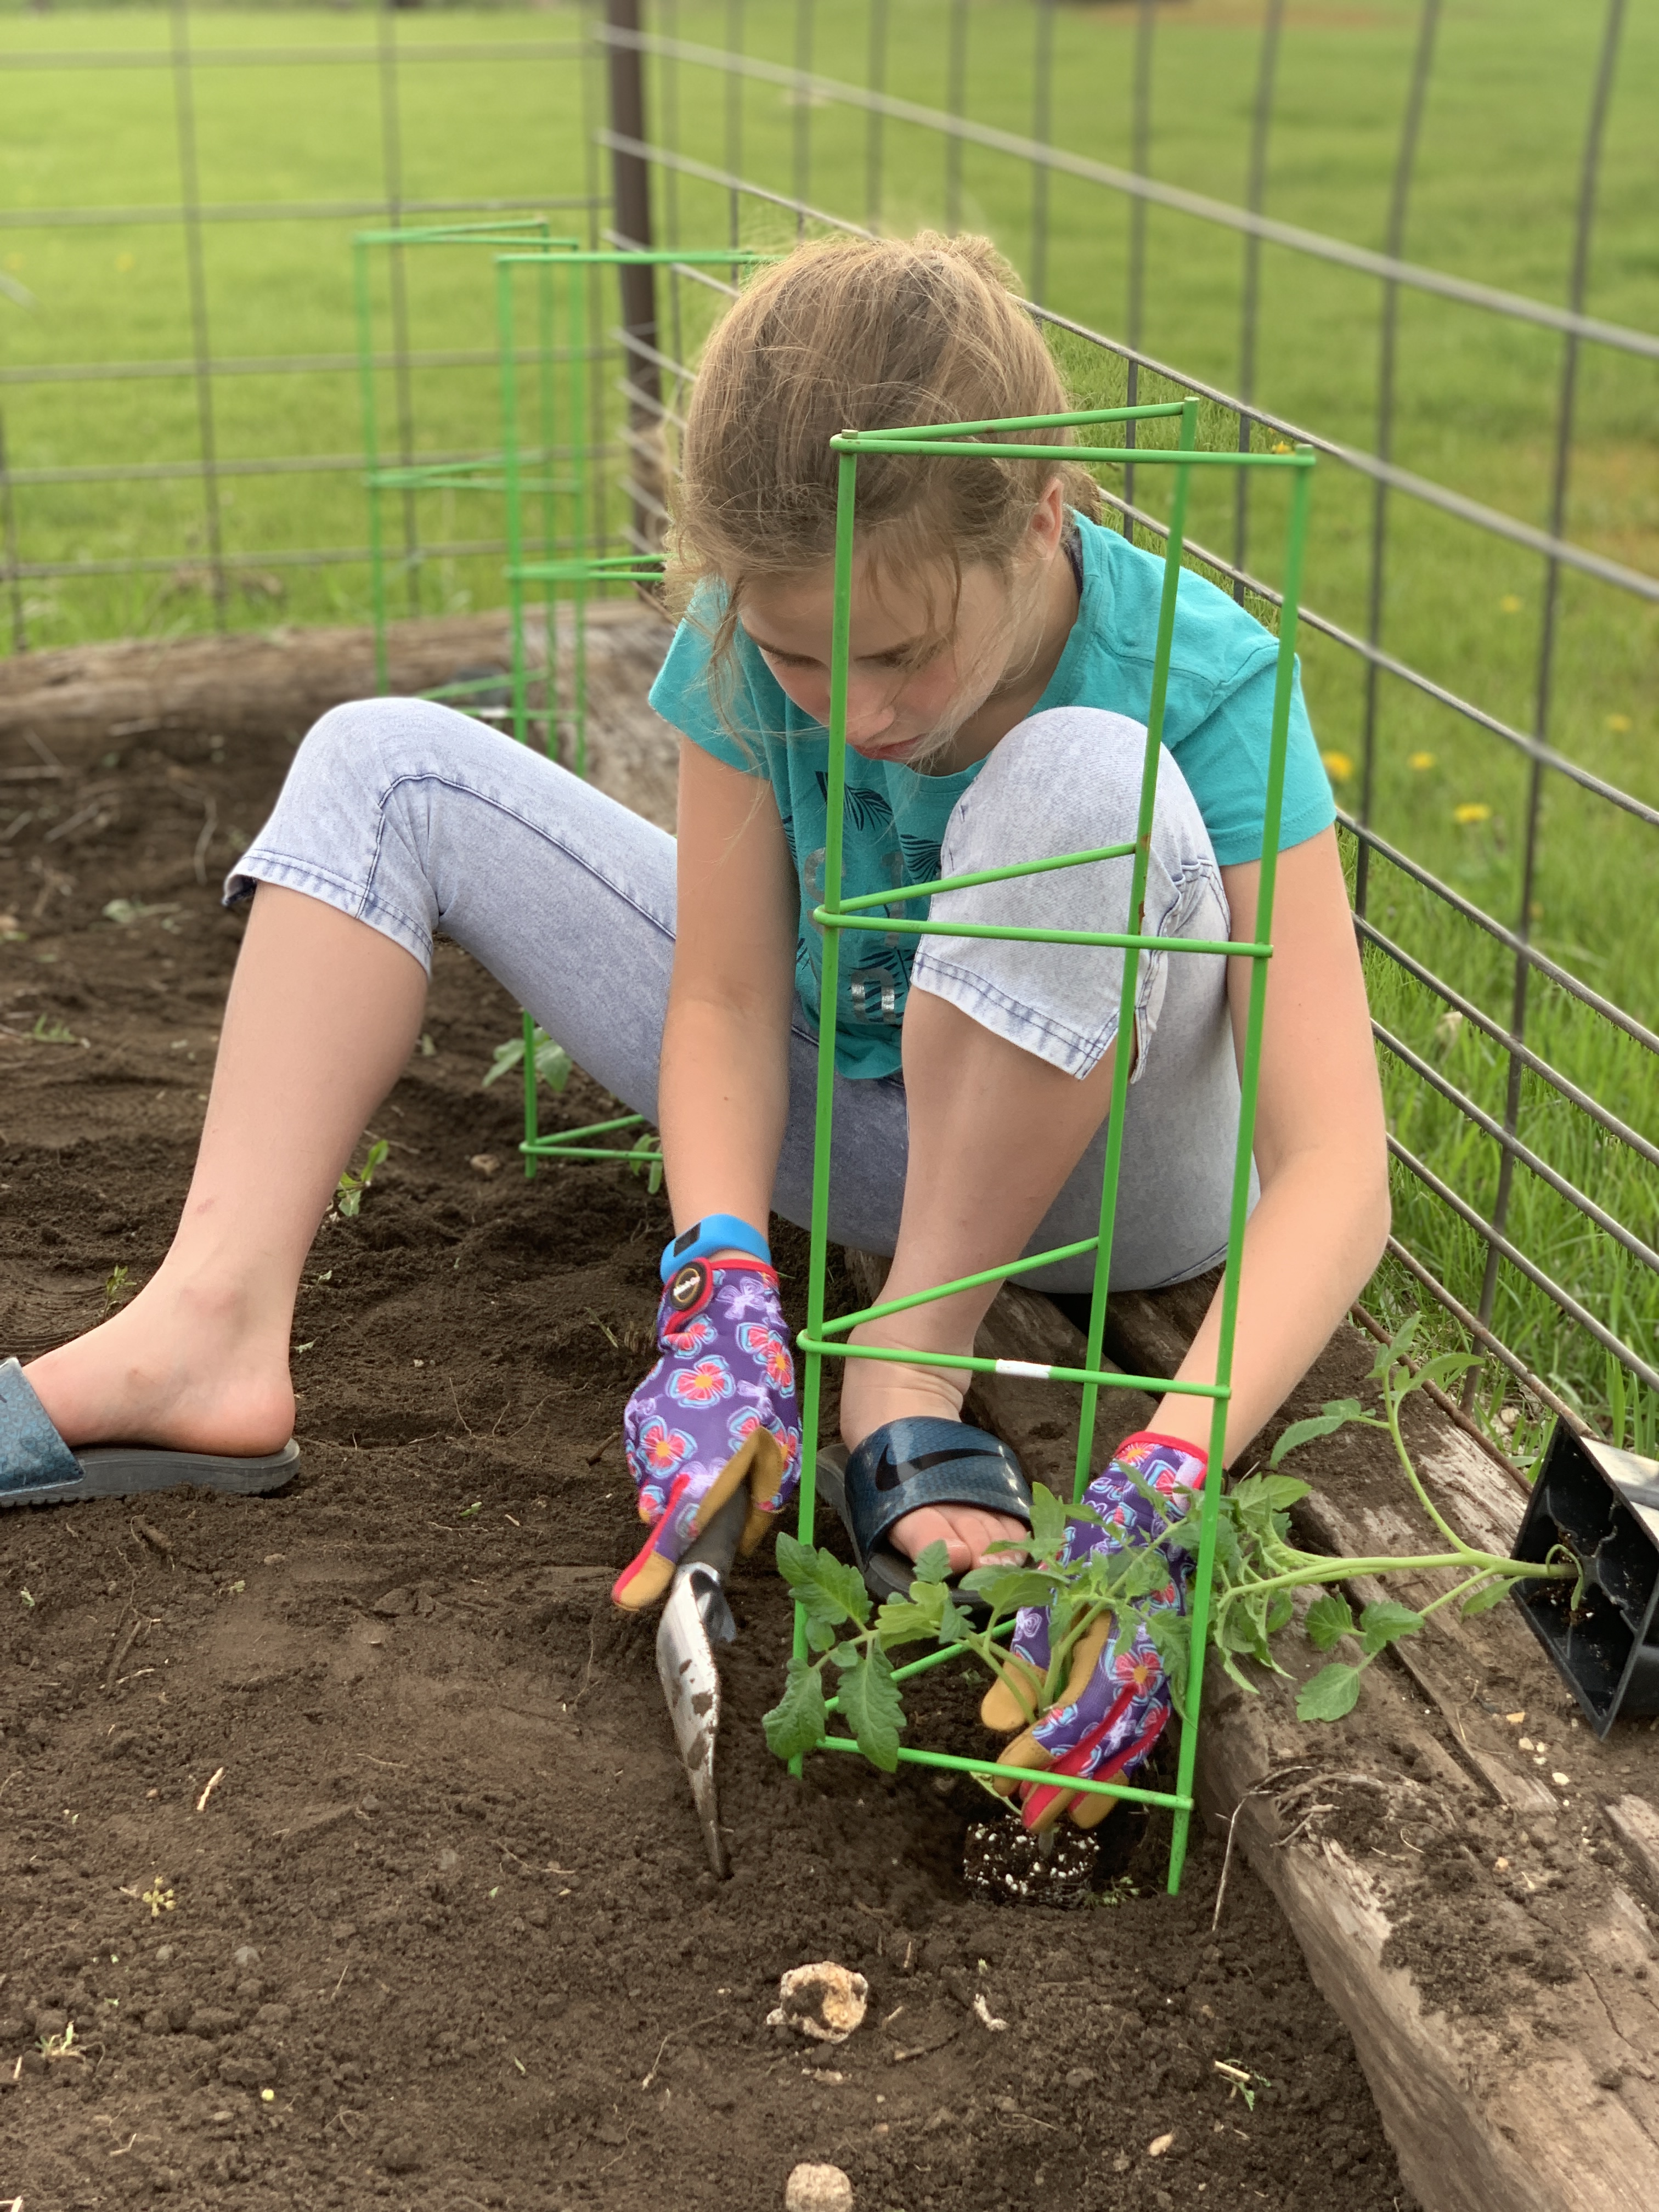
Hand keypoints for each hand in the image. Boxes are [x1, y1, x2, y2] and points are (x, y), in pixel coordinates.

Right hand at [611, 1256, 800, 1608]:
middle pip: (658, 1514)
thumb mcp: (783, 1453)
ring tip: (707, 1448)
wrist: (721, 1325)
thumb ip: (760, 1507)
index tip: (630, 1601)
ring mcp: (644, 1436)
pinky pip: (645, 1455)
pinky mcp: (634, 1418)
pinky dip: (664, 1455)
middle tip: (710, 1491)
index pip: (673, 1534)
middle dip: (677, 1517)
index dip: (652, 1571)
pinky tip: (692, 1429)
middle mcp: (665, 1458)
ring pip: (650, 1484)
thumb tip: (740, 1543)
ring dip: (672, 1483)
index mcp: (705, 1472)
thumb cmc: (761, 1391)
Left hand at [980, 1431, 1205, 1830]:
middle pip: (1104, 1744)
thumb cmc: (1093, 1547)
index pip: (1070, 1714)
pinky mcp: (1166, 1675)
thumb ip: (1026, 1659)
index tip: (1000, 1777)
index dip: (1036, 1752)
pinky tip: (1104, 1786)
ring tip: (1068, 1819)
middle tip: (1028, 1819)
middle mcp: (1144, 1666)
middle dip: (1064, 1786)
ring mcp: (1161, 1673)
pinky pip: (1146, 1732)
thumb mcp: (1049, 1591)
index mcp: (1112, 1641)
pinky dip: (1124, 1763)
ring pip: (1131, 1746)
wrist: (1159, 1514)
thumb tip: (994, 1722)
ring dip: (1099, 1786)